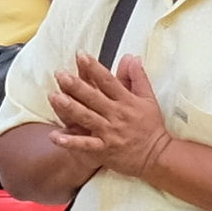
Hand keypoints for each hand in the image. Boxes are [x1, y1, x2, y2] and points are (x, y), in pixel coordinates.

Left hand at [44, 53, 172, 179]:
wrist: (158, 156)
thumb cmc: (151, 126)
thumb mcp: (149, 99)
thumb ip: (138, 77)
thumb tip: (131, 57)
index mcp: (127, 101)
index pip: (108, 80)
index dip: (94, 67)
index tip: (81, 54)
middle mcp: (117, 115)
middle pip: (94, 97)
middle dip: (76, 85)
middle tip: (60, 74)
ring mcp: (110, 132)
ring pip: (87, 118)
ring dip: (70, 108)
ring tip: (53, 97)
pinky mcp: (105, 149)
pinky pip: (85, 145)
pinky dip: (71, 142)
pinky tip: (56, 136)